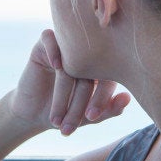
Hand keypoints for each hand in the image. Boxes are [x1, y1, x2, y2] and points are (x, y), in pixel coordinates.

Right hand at [8, 29, 130, 135]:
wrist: (33, 113)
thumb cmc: (65, 113)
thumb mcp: (88, 116)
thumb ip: (109, 109)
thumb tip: (127, 98)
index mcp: (100, 67)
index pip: (108, 75)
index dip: (102, 97)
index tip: (91, 117)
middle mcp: (84, 54)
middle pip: (89, 70)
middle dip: (79, 101)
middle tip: (70, 124)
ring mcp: (64, 47)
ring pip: (69, 60)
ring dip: (64, 89)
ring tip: (57, 117)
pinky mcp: (43, 44)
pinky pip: (49, 37)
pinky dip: (54, 50)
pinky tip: (56, 67)